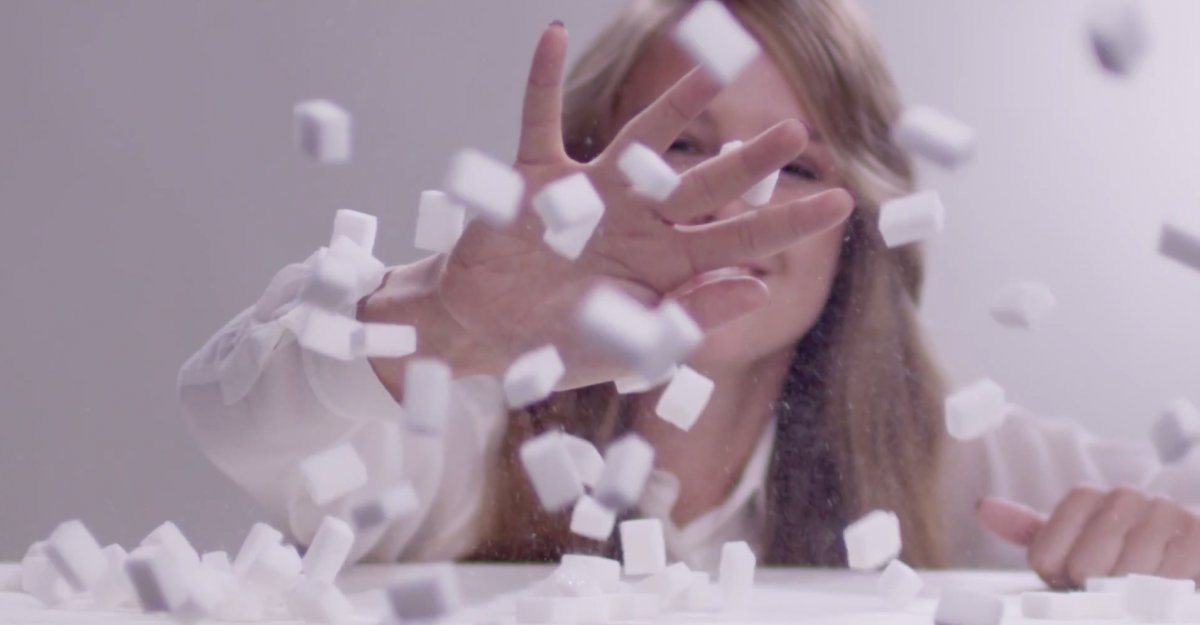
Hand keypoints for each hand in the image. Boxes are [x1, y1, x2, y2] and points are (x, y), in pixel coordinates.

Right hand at [431, 22, 851, 388]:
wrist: (479, 336)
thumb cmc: (552, 347)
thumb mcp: (626, 345)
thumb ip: (689, 316)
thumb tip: (758, 289)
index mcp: (664, 265)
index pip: (738, 241)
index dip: (789, 222)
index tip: (842, 202)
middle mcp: (636, 221)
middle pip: (701, 183)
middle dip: (748, 160)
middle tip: (796, 131)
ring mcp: (586, 194)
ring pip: (637, 137)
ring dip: (674, 103)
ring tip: (712, 65)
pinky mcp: (532, 178)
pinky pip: (537, 120)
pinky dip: (540, 80)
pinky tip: (552, 34)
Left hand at [977, 489, 1199, 587]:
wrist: (1186, 553)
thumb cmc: (1123, 557)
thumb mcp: (1074, 545)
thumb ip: (1033, 531)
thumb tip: (983, 508)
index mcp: (1086, 499)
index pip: (1045, 553)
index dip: (1057, 579)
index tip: (1072, 580)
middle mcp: (1123, 497)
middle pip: (1084, 568)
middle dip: (1094, 592)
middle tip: (1109, 590)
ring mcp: (1164, 512)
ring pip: (1126, 579)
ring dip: (1129, 597)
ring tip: (1137, 592)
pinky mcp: (1198, 532)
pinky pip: (1169, 580)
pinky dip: (1162, 597)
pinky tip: (1164, 593)